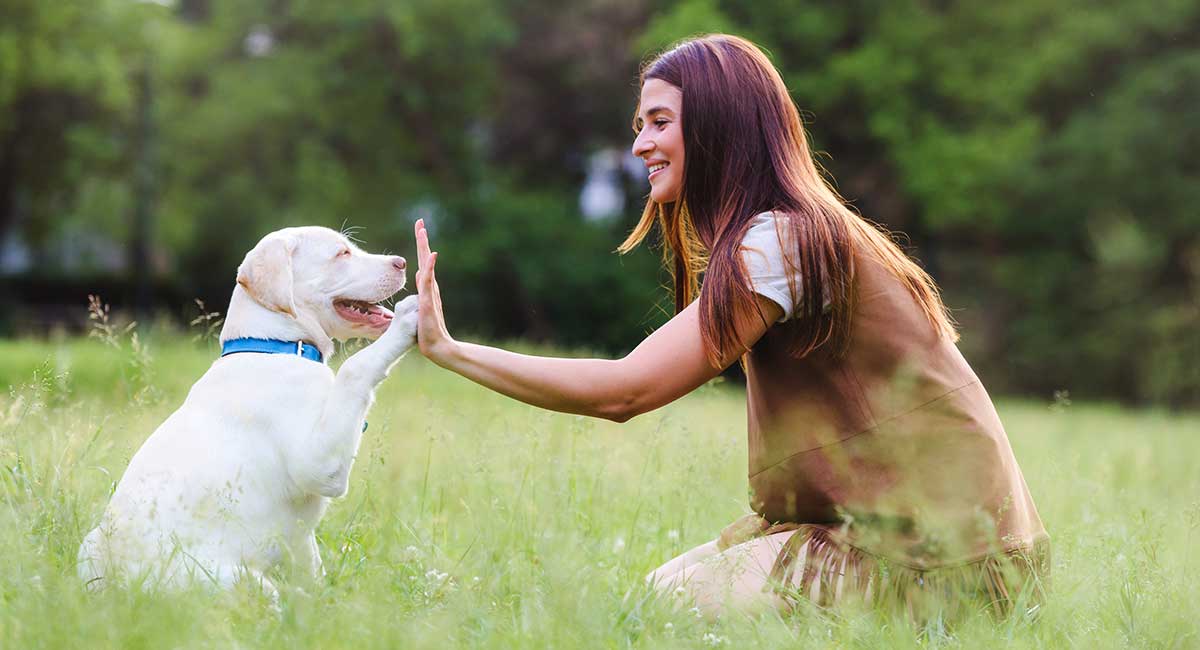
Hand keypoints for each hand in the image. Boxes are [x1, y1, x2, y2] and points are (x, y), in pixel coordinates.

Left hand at [414, 219, 456, 364]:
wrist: (436, 345)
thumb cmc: (427, 330)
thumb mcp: (419, 306)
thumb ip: (420, 290)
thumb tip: (416, 276)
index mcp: (427, 286)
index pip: (423, 262)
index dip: (421, 245)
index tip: (419, 229)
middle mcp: (430, 286)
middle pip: (426, 258)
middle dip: (422, 240)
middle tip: (420, 222)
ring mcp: (430, 292)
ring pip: (427, 265)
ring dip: (425, 247)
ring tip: (422, 232)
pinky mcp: (428, 300)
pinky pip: (429, 281)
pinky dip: (431, 267)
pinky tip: (432, 255)